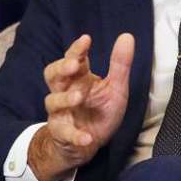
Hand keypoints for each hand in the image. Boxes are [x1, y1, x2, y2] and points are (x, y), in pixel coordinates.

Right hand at [28, 33, 133, 180]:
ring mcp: (61, 112)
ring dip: (64, 98)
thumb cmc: (100, 111)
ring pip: (52, 101)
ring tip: (79, 97)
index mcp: (79, 78)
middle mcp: (66, 91)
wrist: (89, 143)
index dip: (77, 49)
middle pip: (53, 75)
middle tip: (74, 65)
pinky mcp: (61, 133)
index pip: (73, 58)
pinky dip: (75, 135)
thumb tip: (127, 36)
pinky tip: (87, 137)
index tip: (86, 39)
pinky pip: (64, 133)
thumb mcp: (115, 88)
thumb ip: (120, 64)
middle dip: (61, 68)